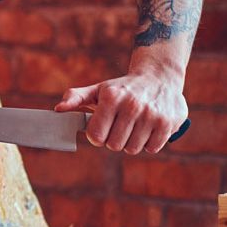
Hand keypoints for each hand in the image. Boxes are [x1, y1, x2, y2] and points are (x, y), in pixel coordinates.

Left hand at [56, 71, 186, 153]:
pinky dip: (148, 143)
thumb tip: (59, 109)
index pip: (96, 135)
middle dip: (113, 140)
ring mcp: (152, 114)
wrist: (159, 78)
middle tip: (119, 127)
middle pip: (114, 145)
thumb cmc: (122, 88)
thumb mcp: (98, 90)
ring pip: (132, 149)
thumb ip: (76, 98)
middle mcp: (132, 105)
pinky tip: (148, 129)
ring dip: (131, 142)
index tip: (100, 130)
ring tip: (134, 127)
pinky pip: (151, 148)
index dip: (96, 137)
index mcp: (111, 97)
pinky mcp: (168, 123)